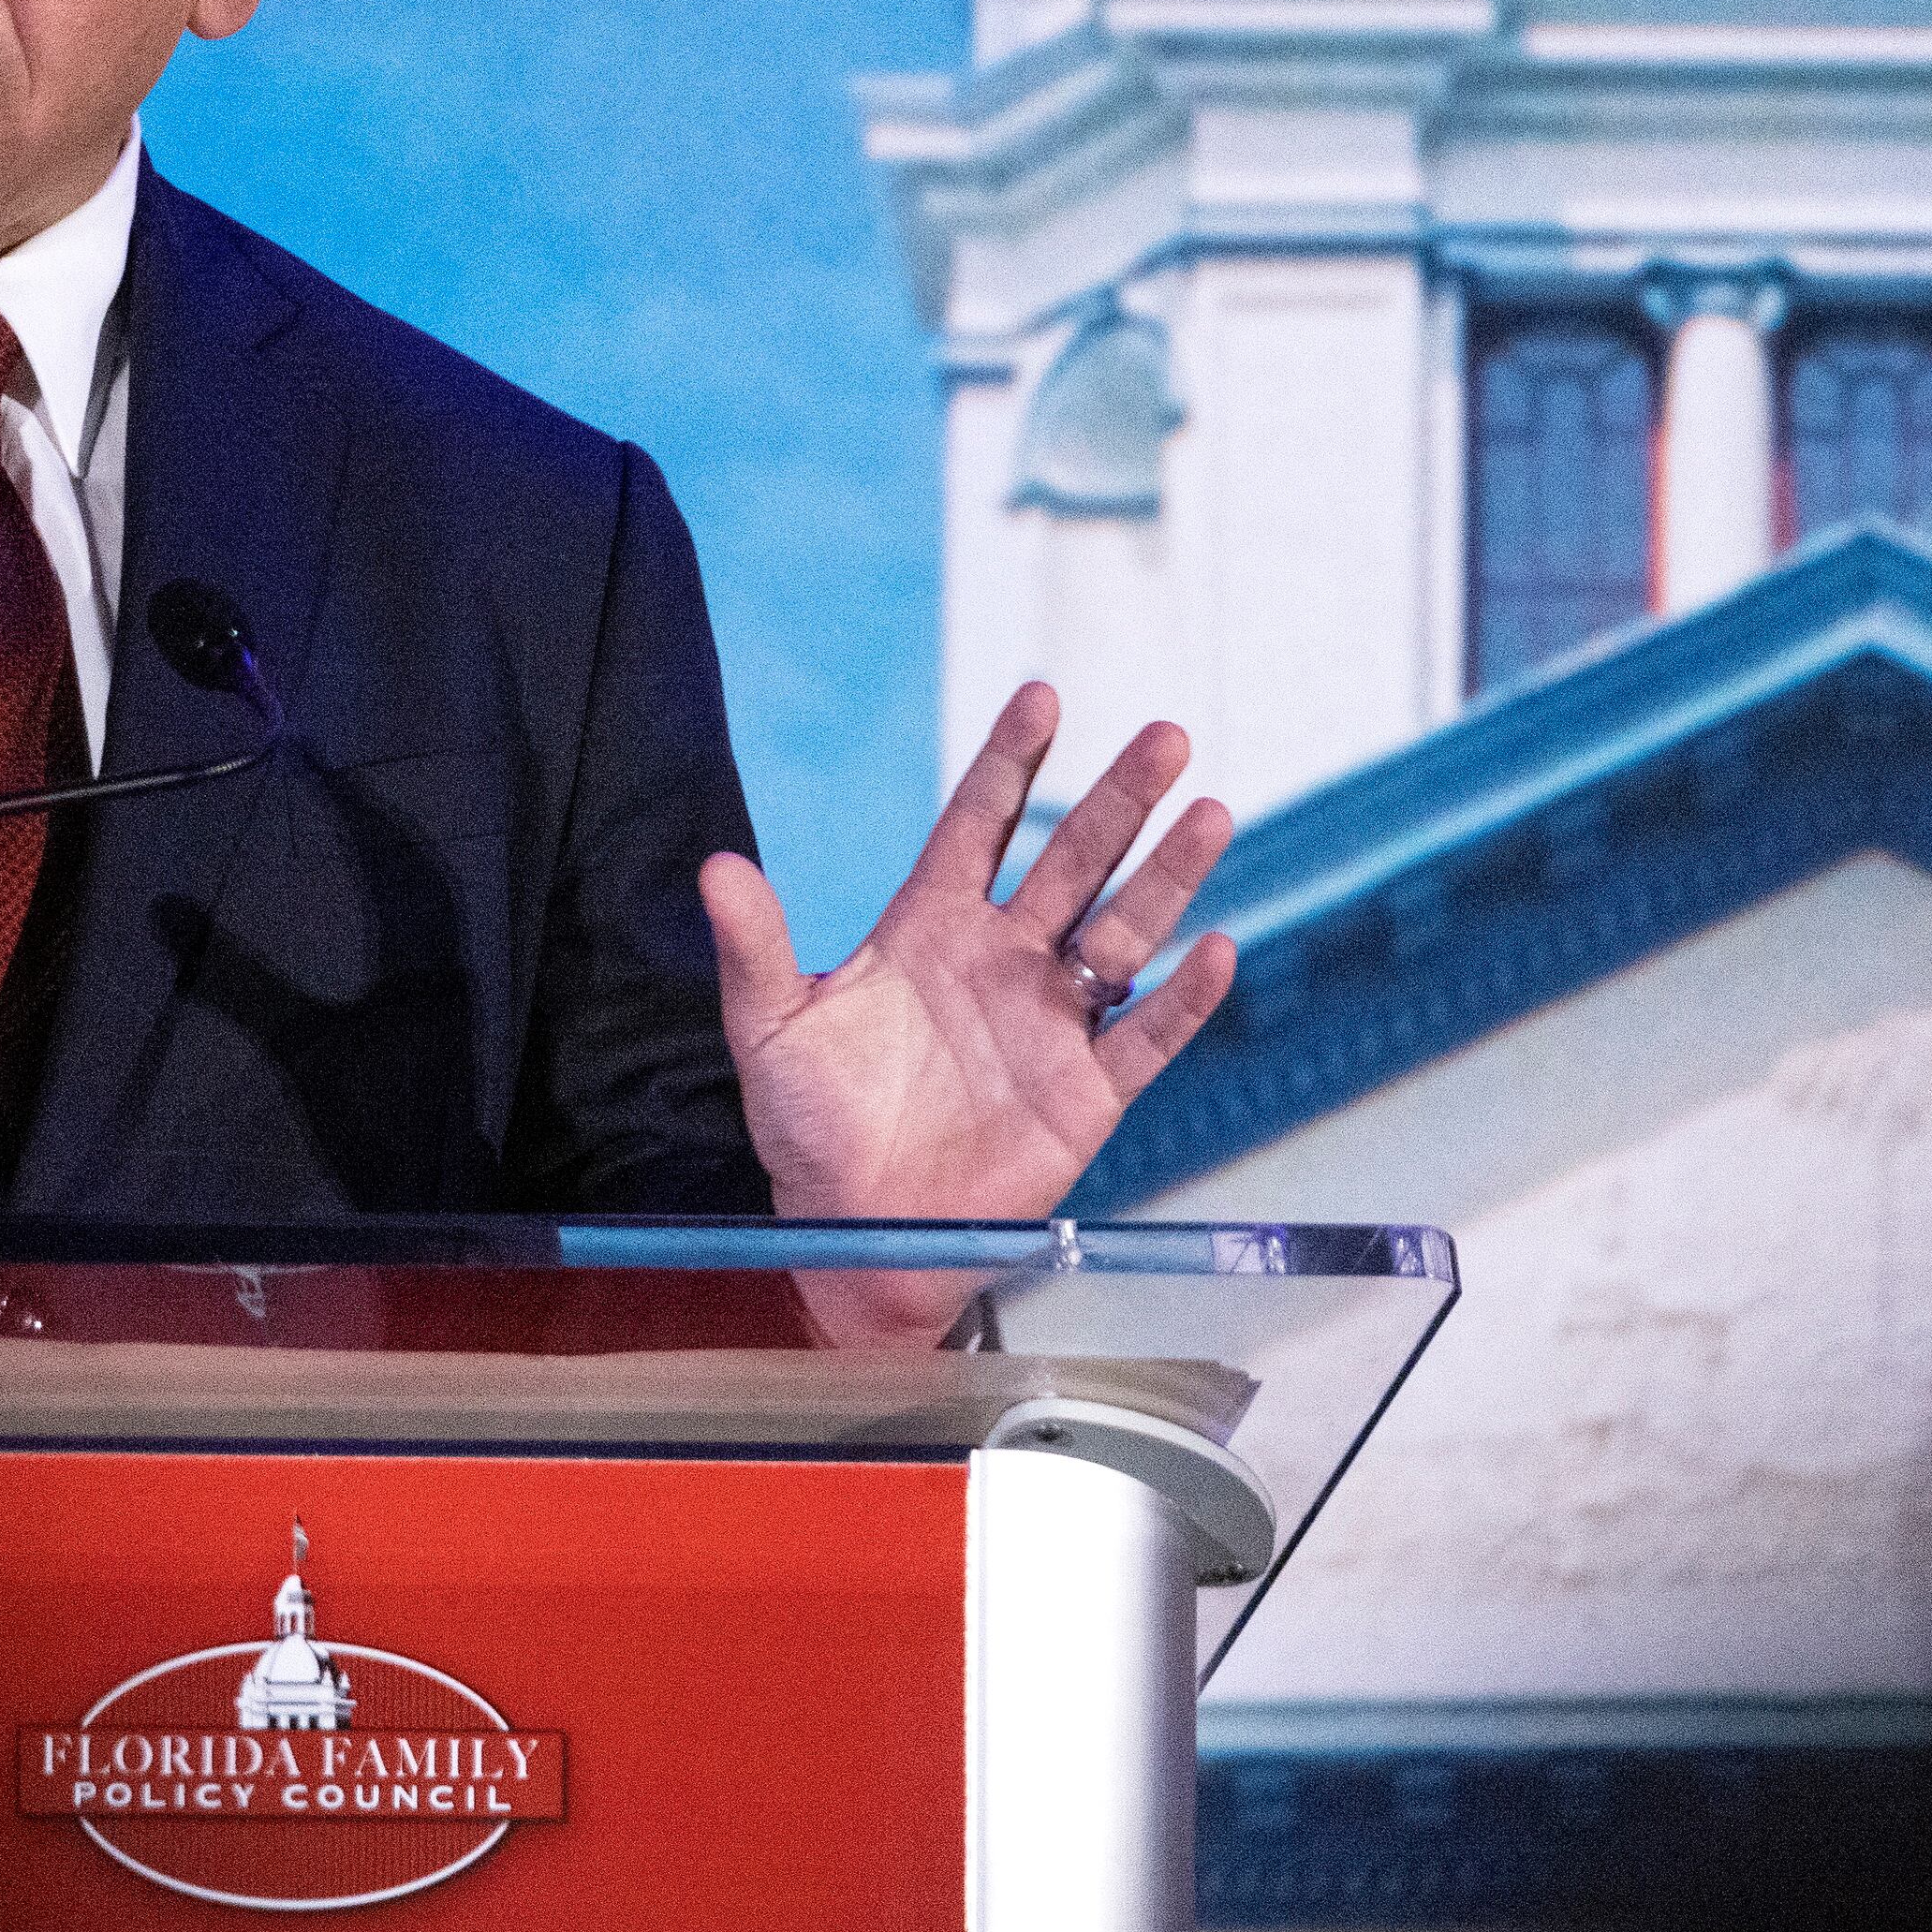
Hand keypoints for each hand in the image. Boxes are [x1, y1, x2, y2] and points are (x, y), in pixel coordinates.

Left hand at [699, 683, 1235, 1240]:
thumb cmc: (809, 1130)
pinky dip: (1184, 999)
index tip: (1042, 697)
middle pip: (1070, 862)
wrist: (853, 1234)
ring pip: (1123, 933)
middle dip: (1117, 800)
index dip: (1010, 764)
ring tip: (1210, 812)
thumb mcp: (769, 1030)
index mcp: (928, 930)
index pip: (979, 826)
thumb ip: (754, 948)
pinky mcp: (1085, 1094)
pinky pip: (1146, 1038)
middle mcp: (1001, 962)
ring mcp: (1049, 1024)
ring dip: (1167, 877)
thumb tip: (715, 866)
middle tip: (1164, 738)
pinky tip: (1216, 948)